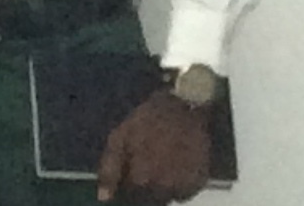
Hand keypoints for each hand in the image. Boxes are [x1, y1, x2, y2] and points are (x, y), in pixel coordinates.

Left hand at [96, 89, 211, 202]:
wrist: (184, 108)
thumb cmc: (146, 121)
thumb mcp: (118, 138)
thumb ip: (109, 170)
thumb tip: (103, 198)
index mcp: (141, 180)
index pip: (131, 200)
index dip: (130, 188)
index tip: (132, 176)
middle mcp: (164, 189)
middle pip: (151, 201)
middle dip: (147, 188)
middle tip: (149, 165)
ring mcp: (184, 187)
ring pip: (168, 196)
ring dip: (164, 186)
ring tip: (163, 161)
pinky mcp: (200, 183)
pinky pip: (185, 192)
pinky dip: (180, 183)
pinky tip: (177, 163)